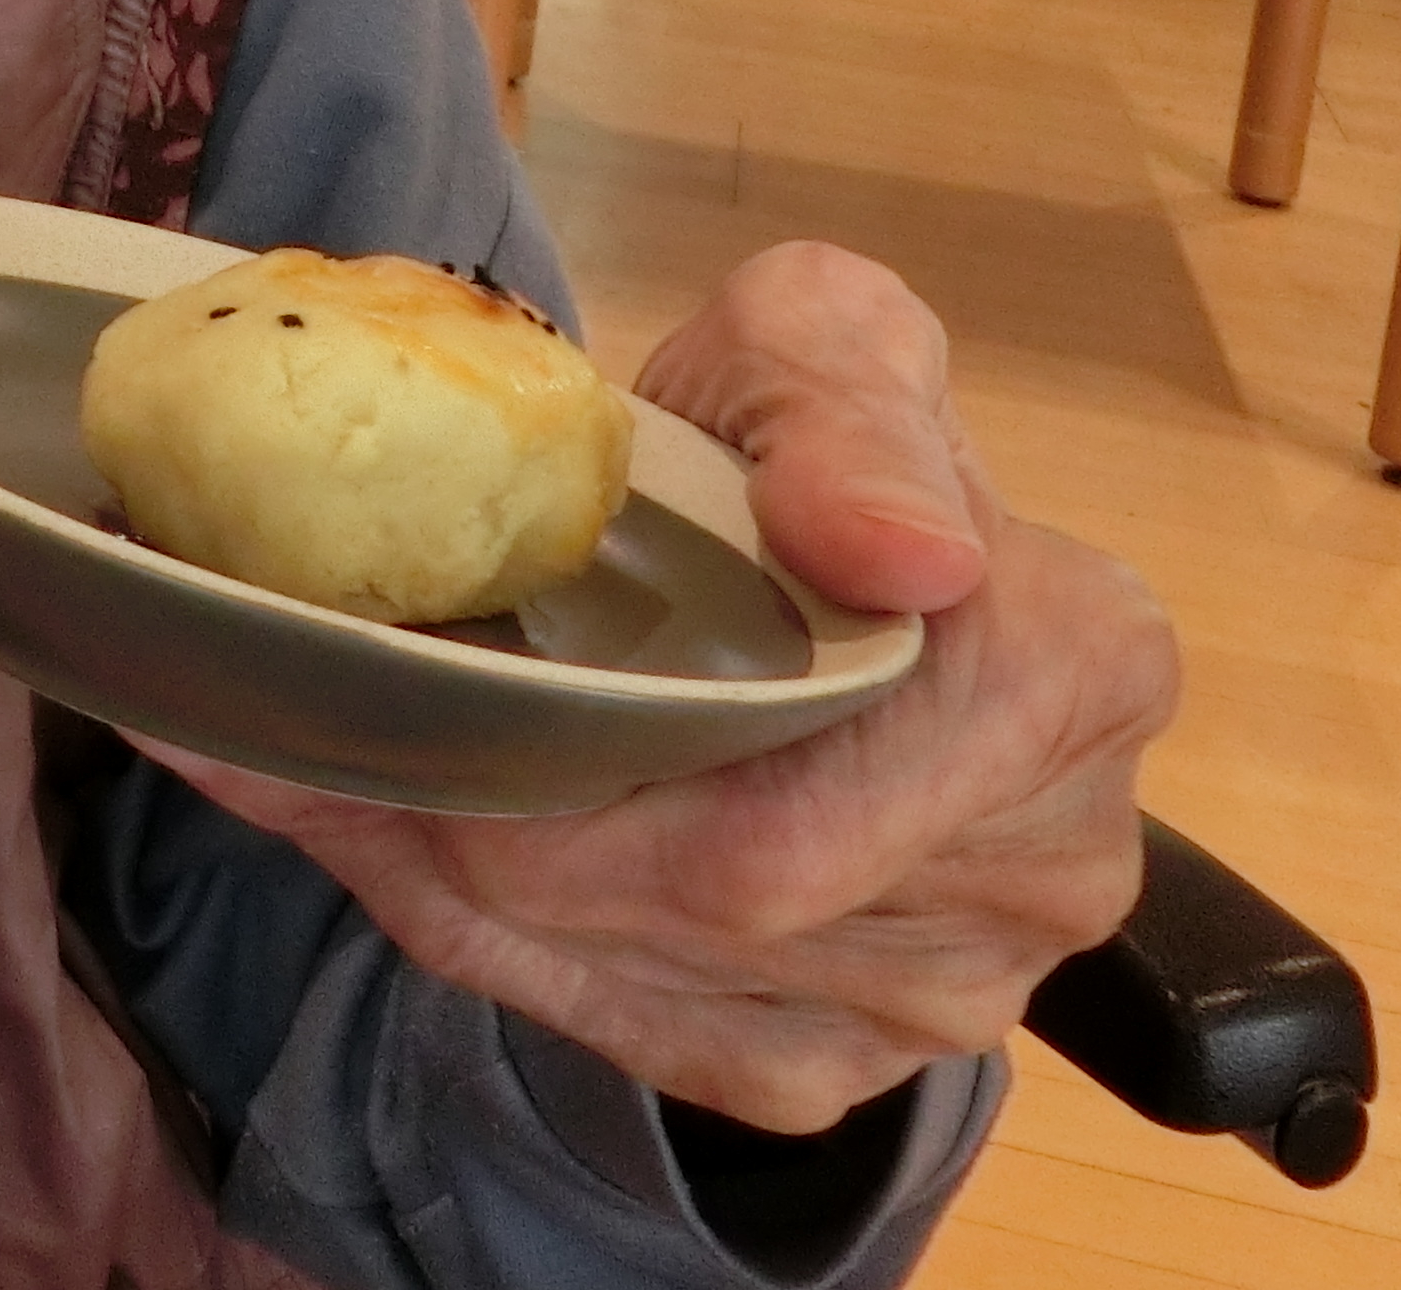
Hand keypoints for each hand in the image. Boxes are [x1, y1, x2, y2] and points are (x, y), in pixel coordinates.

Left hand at [138, 243, 1174, 1133]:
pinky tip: (396, 842)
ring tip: (335, 758)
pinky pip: (640, 1041)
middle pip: (718, 904)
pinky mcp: (850, 1060)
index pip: (818, 804)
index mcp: (1080, 671)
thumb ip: (850, 417)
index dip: (603, 767)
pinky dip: (491, 946)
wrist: (801, 544)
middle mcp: (1052, 865)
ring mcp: (958, 990)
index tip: (427, 691)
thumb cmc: (800, 436)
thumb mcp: (816, 339)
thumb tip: (906, 553)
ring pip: (653, 976)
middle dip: (498, 819)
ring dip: (465, 882)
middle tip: (319, 722)